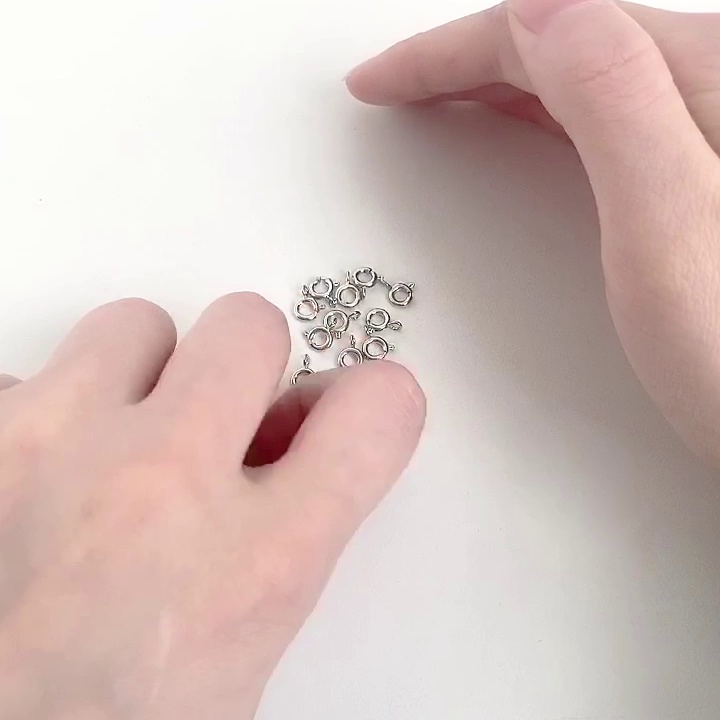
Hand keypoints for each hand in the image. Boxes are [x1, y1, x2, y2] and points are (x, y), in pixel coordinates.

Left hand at [0, 295, 424, 718]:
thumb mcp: (239, 652)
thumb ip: (293, 532)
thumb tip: (294, 432)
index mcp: (252, 571)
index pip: (370, 419)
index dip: (375, 401)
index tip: (355, 406)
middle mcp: (157, 489)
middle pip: (248, 326)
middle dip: (245, 363)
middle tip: (217, 414)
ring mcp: (46, 450)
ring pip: (134, 325)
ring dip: (140, 373)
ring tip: (116, 444)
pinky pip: (32, 377)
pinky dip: (49, 415)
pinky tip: (39, 478)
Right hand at [348, 0, 719, 463]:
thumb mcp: (669, 228)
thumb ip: (611, 101)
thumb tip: (537, 12)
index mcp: (711, 78)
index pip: (548, 29)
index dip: (446, 52)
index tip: (380, 85)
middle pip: (566, 42)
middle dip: (464, 61)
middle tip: (394, 90)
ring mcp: (713, 130)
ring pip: (585, 76)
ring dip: (502, 81)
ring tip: (438, 100)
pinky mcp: (701, 174)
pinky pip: (607, 117)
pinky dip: (547, 114)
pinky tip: (526, 127)